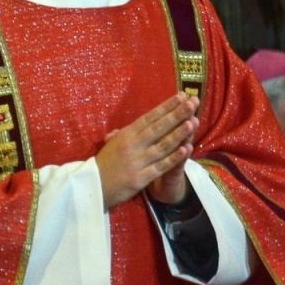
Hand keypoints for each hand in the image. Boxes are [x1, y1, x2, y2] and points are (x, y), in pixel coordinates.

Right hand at [96, 93, 199, 208]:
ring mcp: (138, 161)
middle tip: (193, 102)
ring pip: (162, 145)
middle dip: (177, 114)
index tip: (181, 95)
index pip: (149, 117)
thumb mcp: (112, 144)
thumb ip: (127, 132)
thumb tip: (138, 122)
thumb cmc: (104, 164)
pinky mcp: (141, 178)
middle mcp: (133, 145)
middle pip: (158, 128)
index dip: (166, 106)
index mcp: (126, 135)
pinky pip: (161, 166)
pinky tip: (186, 149)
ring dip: (179, 133)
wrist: (91, 188)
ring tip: (194, 121)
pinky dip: (174, 158)